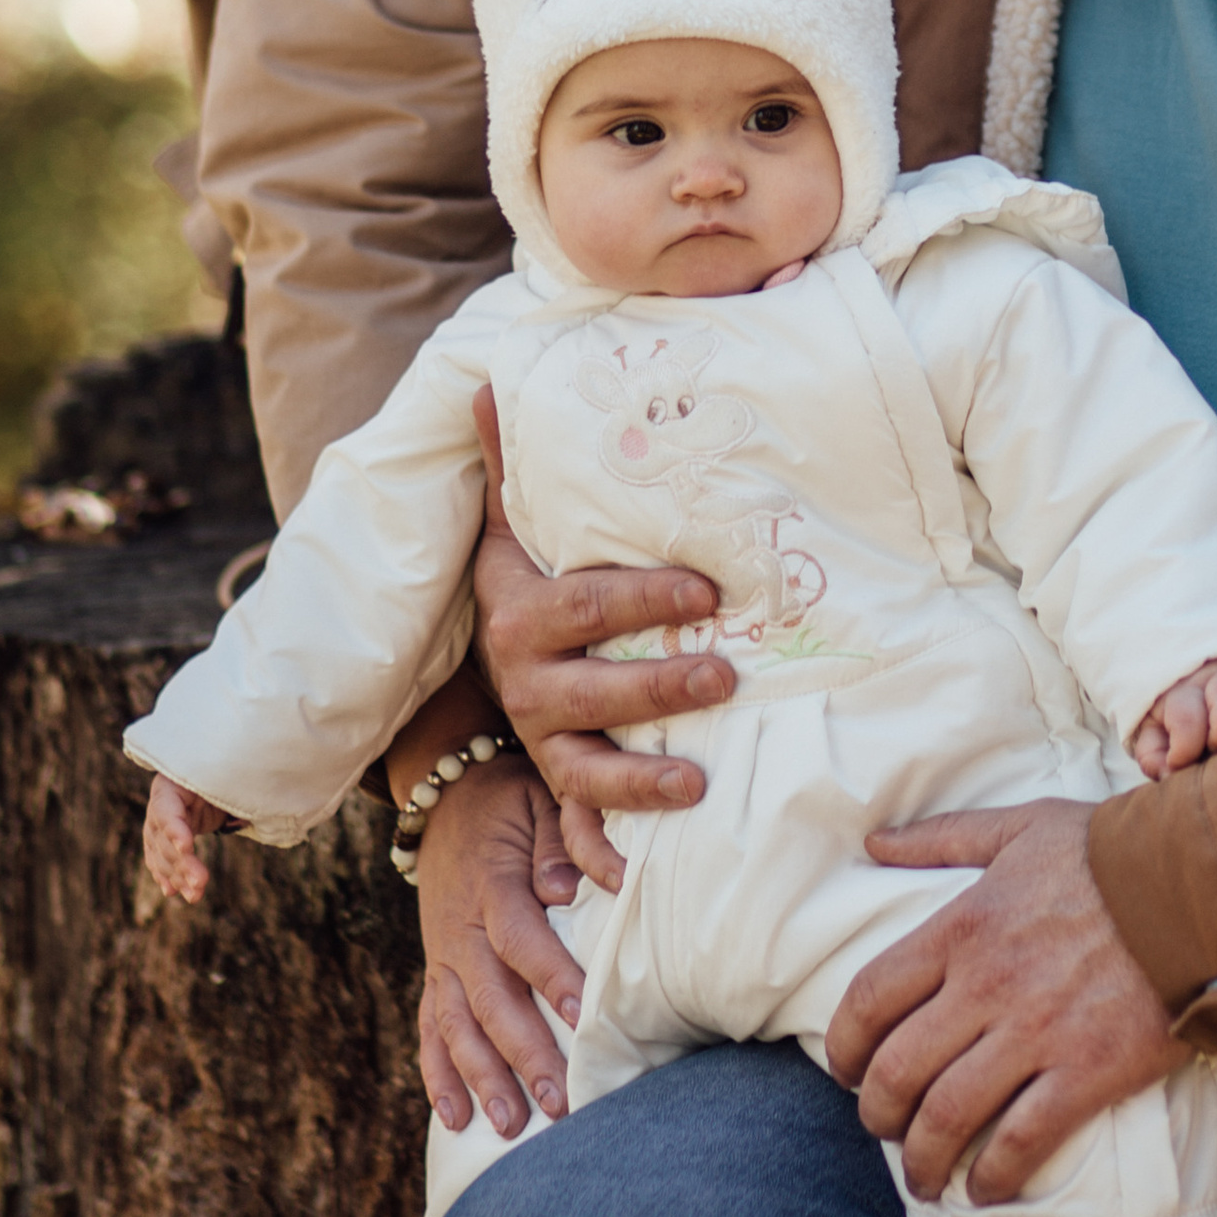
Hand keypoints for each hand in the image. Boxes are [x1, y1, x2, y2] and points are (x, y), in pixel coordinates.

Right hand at [143, 774, 222, 905]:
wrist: (214, 771)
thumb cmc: (223, 768)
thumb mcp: (225, 772)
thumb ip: (228, 787)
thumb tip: (246, 813)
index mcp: (170, 784)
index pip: (166, 809)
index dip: (175, 830)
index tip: (188, 846)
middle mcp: (160, 805)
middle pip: (165, 839)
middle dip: (182, 863)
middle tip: (201, 883)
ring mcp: (158, 824)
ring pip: (163, 855)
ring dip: (178, 876)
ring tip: (195, 895)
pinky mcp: (165, 839)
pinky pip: (162, 860)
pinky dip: (168, 876)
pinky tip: (174, 892)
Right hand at [413, 753, 588, 1136]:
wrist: (452, 796)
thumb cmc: (515, 800)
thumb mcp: (542, 800)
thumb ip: (559, 840)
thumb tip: (567, 888)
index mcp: (491, 886)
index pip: (520, 939)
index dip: (551, 978)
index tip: (584, 1015)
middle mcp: (459, 930)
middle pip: (490, 999)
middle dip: (524, 1055)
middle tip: (561, 1103)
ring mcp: (443, 956)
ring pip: (457, 1025)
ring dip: (482, 1078)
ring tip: (511, 1125)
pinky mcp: (436, 971)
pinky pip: (429, 1027)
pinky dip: (438, 1073)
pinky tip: (454, 1117)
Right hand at [472, 384, 731, 888]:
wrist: (493, 650)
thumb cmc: (534, 572)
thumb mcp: (516, 521)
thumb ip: (515, 459)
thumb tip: (490, 381)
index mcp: (521, 607)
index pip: (585, 604)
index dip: (644, 599)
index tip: (708, 588)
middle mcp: (524, 674)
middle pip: (593, 686)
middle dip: (659, 683)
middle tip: (726, 673)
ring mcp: (542, 729)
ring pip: (588, 760)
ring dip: (643, 772)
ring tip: (701, 773)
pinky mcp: (559, 771)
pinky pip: (584, 810)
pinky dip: (612, 835)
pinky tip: (664, 835)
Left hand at [827, 801, 1186, 1205]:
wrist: (1203, 887)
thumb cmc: (1111, 853)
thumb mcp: (1019, 828)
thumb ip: (943, 838)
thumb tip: (875, 843)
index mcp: (962, 927)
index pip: (870, 1000)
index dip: (844, 1048)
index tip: (845, 1073)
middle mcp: (986, 986)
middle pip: (898, 1071)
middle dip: (878, 1115)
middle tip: (884, 1132)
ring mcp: (1035, 1033)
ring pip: (948, 1116)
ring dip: (924, 1160)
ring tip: (925, 1179)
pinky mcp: (1088, 1072)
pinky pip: (1021, 1140)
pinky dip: (993, 1175)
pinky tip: (986, 1189)